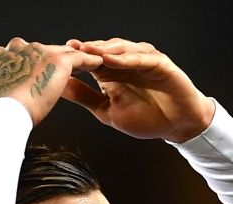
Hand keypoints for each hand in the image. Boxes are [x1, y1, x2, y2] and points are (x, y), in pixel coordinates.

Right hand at [0, 38, 100, 125]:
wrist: (2, 115)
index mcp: (0, 56)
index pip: (21, 56)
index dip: (33, 64)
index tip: (40, 71)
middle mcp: (18, 48)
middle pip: (41, 51)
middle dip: (52, 60)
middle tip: (66, 69)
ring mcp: (38, 52)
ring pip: (60, 52)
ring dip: (72, 59)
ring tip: (85, 65)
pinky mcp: (56, 60)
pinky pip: (78, 57)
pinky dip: (88, 60)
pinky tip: (98, 64)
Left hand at [61, 38, 215, 141]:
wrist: (177, 125)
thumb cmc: (146, 118)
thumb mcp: (108, 111)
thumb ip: (85, 97)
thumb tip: (60, 89)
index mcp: (111, 73)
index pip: (90, 61)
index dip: (74, 59)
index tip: (56, 59)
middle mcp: (125, 63)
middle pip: (102, 51)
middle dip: (86, 50)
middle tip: (68, 49)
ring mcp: (143, 60)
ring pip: (121, 49)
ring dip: (104, 50)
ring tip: (88, 50)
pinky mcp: (159, 63)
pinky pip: (141, 57)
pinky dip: (126, 57)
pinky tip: (112, 59)